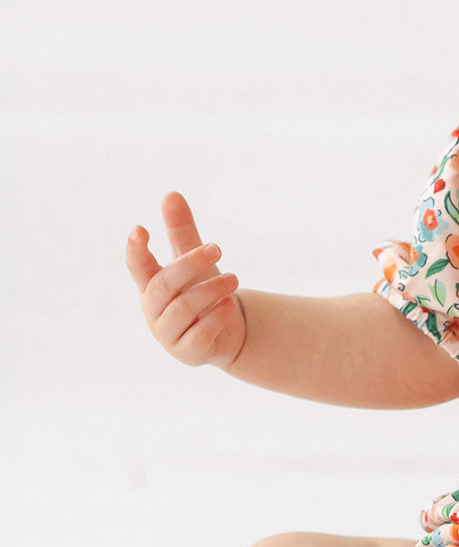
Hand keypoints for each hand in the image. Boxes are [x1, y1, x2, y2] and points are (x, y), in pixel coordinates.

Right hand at [125, 191, 245, 368]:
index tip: (140, 230)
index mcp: (151, 284)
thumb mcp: (193, 259)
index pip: (137, 266)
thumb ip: (181, 230)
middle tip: (217, 248)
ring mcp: (168, 333)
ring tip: (234, 278)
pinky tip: (229, 305)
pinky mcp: (187, 352)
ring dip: (210, 290)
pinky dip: (214, 318)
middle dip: (190, 264)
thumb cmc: (202, 289)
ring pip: (182, 309)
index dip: (135, 250)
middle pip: (164, 285)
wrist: (227, 332)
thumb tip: (171, 194)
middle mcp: (154, 309)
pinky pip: (198, 334)